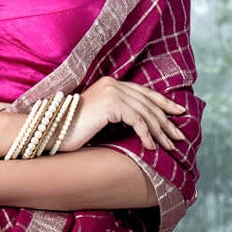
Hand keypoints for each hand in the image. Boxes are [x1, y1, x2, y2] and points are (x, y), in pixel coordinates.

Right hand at [54, 77, 187, 152]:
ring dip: (160, 132)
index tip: (179, 114)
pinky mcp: (111, 104)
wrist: (52, 130)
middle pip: (149, 103)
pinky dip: (146, 135)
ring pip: (146, 113)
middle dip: (166, 121)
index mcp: (112, 83)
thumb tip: (143, 126)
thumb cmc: (73, 130)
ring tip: (168, 147)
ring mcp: (112, 92)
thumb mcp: (101, 119)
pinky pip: (136, 120)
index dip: (164, 103)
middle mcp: (114, 84)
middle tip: (179, 137)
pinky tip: (151, 147)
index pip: (145, 93)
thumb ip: (119, 115)